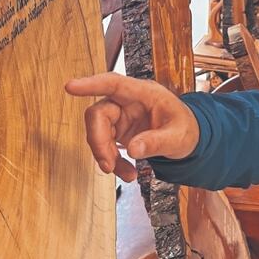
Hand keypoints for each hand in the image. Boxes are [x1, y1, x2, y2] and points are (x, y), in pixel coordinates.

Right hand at [64, 73, 199, 180]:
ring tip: (128, 175)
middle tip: (108, 166)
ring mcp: (120, 116)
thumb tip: (132, 150)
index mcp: (143, 93)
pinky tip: (127, 172)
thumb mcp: (179, 137)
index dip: (91, 84)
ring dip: (106, 156)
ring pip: (98, 133)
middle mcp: (127, 101)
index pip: (113, 83)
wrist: (188, 139)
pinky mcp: (117, 131)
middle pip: (99, 115)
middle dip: (99, 142)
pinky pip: (105, 146)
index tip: (70, 87)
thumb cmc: (185, 129)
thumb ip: (157, 142)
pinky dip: (113, 162)